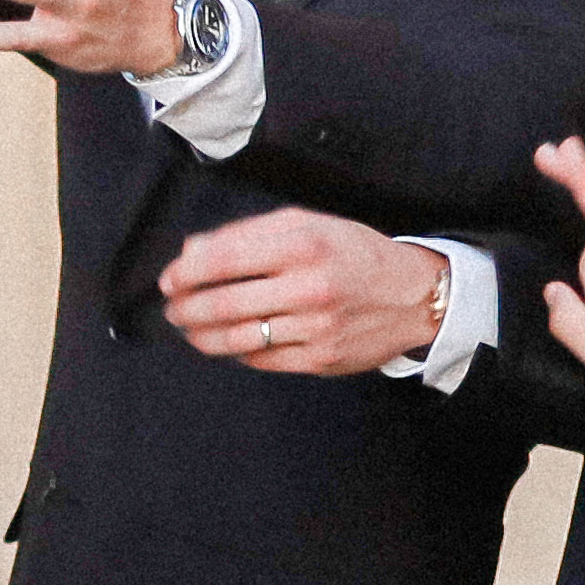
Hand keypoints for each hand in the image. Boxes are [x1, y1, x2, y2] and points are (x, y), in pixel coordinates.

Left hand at [161, 211, 443, 378]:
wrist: (414, 295)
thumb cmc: (354, 253)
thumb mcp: (307, 224)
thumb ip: (247, 233)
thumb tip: (191, 252)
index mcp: (302, 245)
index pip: (223, 261)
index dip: (186, 273)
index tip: (169, 279)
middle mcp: (309, 288)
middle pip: (224, 304)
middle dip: (186, 308)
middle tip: (172, 308)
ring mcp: (315, 329)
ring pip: (237, 339)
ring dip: (201, 335)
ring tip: (189, 328)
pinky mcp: (320, 360)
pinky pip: (261, 359)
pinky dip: (236, 351)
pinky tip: (228, 342)